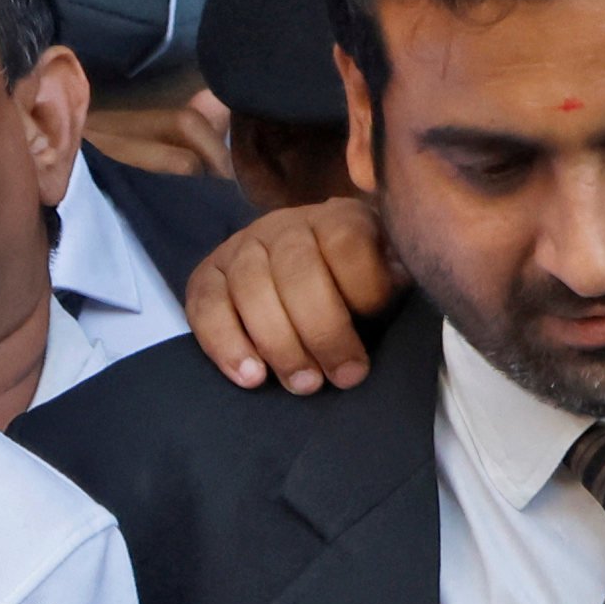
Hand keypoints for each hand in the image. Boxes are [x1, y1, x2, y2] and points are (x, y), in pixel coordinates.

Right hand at [186, 195, 400, 391]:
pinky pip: (205, 305)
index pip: (346, 243)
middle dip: (322, 331)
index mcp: (338, 219)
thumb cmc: (357, 287)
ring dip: (278, 343)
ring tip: (302, 385)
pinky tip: (250, 377)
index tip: (376, 323)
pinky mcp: (206, 276)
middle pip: (296, 270)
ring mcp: (241, 247)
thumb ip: (397, 278)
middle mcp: (284, 225)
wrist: (311, 278)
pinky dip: (225, 344)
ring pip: (250, 288)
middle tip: (341, 377)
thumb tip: (399, 281)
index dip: (363, 289)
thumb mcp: (389, 275)